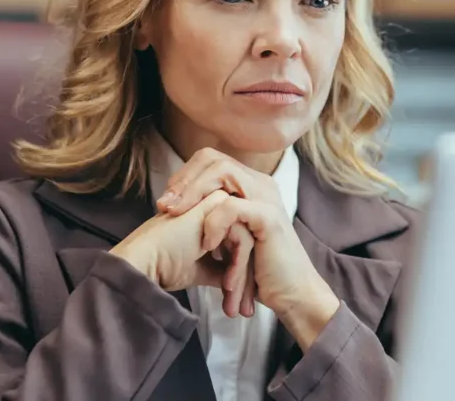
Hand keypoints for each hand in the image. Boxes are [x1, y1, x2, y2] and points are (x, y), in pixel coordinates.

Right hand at [109, 190, 256, 317]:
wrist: (143, 262)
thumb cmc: (164, 265)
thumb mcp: (201, 269)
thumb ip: (221, 270)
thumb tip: (236, 283)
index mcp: (213, 220)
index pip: (241, 247)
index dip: (243, 277)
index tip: (241, 305)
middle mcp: (217, 208)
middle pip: (247, 245)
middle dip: (247, 282)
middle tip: (245, 310)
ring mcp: (217, 205)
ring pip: (248, 243)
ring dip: (243, 279)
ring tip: (235, 305)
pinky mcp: (216, 207)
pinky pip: (242, 238)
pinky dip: (238, 266)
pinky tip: (227, 285)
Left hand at [160, 149, 340, 348]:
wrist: (291, 294)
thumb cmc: (259, 270)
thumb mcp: (230, 236)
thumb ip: (212, 215)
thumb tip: (172, 205)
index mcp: (251, 184)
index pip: (211, 159)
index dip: (185, 176)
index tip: (165, 203)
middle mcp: (261, 183)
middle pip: (214, 159)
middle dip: (184, 181)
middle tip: (164, 207)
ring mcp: (267, 197)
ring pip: (222, 173)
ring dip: (193, 194)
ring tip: (176, 216)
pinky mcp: (269, 217)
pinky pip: (232, 205)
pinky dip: (213, 222)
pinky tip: (207, 243)